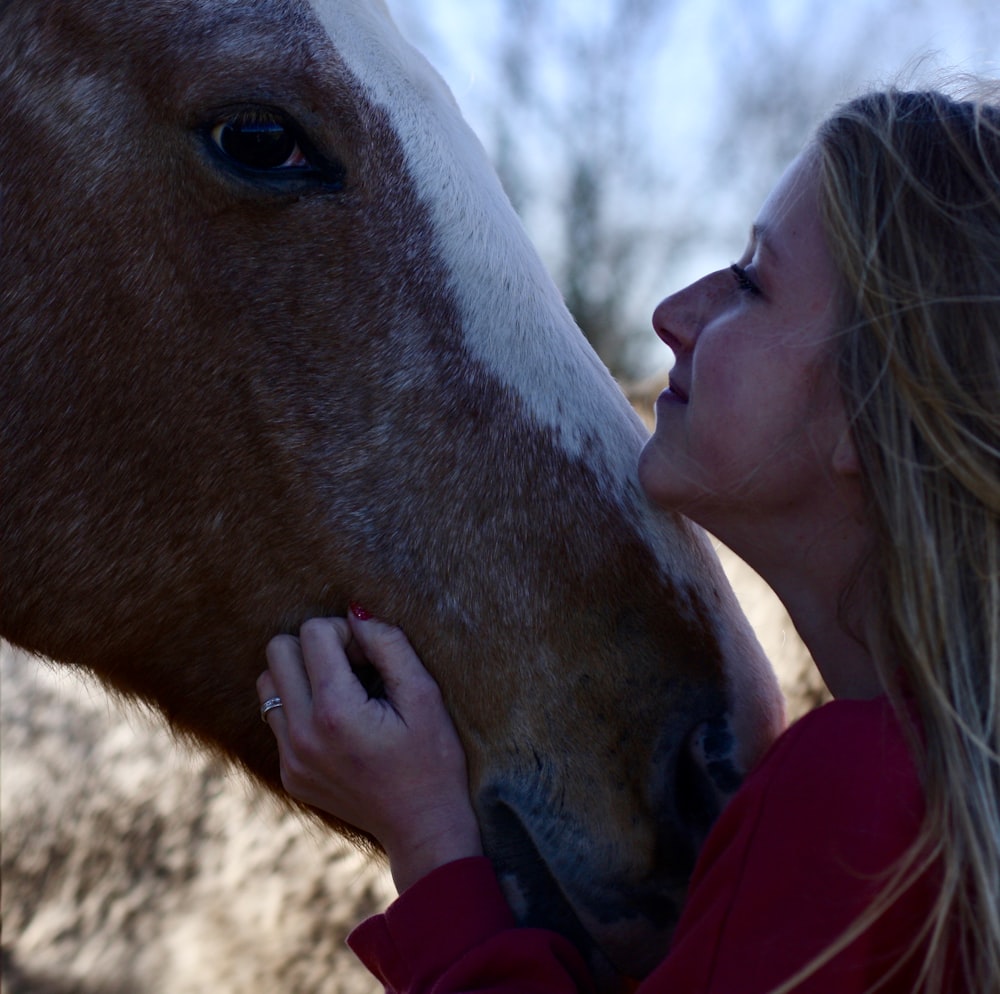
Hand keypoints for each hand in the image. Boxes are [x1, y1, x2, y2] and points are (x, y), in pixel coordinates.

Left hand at [258, 610, 482, 892]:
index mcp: (336, 711)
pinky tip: (340, 724)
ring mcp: (290, 758)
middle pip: (278, 650)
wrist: (423, 826)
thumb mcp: (424, 694)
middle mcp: (302, 735)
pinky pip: (277, 718)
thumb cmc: (434, 757)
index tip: (371, 657)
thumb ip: (388, 645)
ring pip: (268, 682)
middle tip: (353, 669)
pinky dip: (302, 708)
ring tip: (341, 692)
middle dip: (316, 647)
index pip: (313, 632)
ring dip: (301, 674)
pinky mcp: (289, 774)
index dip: (346, 633)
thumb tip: (354, 612)